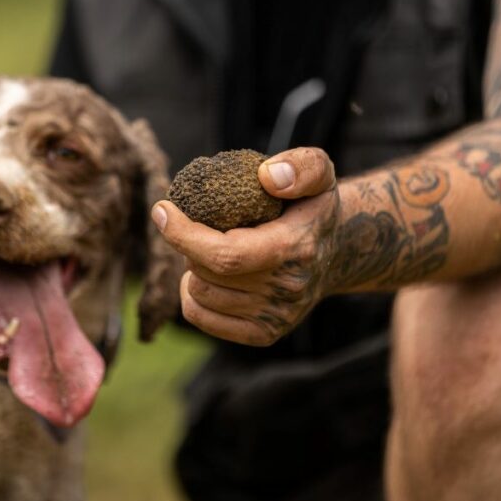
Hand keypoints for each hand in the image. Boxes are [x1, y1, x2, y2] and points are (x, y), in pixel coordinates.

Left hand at [151, 147, 339, 345]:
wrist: (338, 253)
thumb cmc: (313, 206)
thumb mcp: (320, 171)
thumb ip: (302, 166)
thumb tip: (267, 177)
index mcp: (295, 248)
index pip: (226, 255)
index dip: (184, 235)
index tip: (163, 210)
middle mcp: (287, 288)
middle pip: (206, 273)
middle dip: (190, 245)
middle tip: (200, 226)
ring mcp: (276, 316)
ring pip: (199, 295)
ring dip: (192, 269)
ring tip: (207, 250)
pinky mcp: (265, 334)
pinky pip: (202, 318)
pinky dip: (193, 296)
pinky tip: (205, 276)